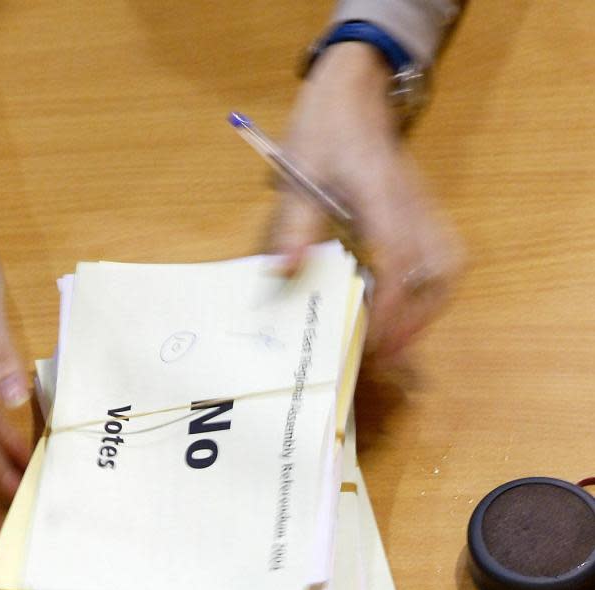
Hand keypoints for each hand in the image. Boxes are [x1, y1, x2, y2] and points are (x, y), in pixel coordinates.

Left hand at [270, 43, 462, 354]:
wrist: (356, 92)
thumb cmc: (325, 131)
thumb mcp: (297, 176)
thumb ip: (293, 226)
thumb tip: (286, 271)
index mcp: (381, 195)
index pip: (396, 257)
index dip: (387, 303)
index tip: (368, 337)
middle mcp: (414, 204)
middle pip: (438, 269)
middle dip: (417, 318)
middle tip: (385, 353)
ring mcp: (426, 208)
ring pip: (448, 266)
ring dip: (430, 309)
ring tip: (398, 340)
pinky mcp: (426, 213)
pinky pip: (444, 258)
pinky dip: (432, 291)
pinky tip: (408, 311)